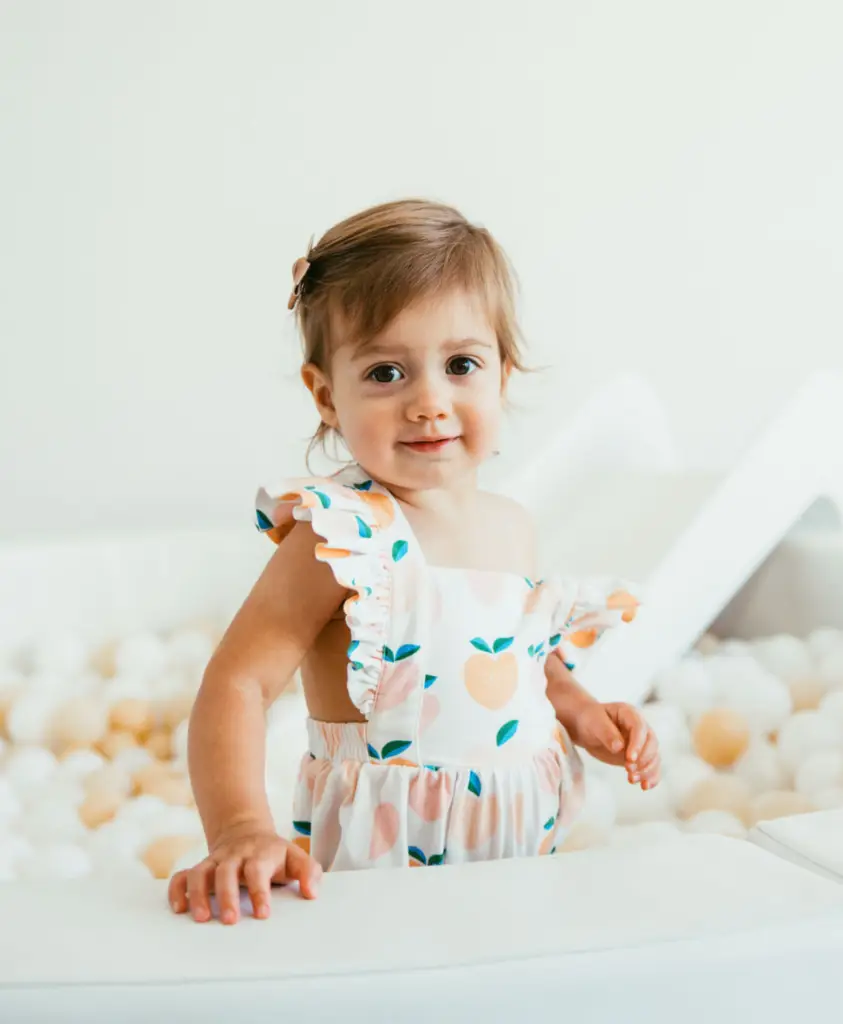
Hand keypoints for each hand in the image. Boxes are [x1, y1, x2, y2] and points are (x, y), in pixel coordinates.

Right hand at [168, 822, 321, 924]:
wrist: (246, 832)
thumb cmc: (274, 854)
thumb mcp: (295, 858)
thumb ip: (309, 872)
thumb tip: (311, 893)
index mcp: (260, 854)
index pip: (258, 870)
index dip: (260, 892)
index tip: (263, 914)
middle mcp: (235, 857)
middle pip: (227, 872)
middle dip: (227, 896)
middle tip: (229, 921)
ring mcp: (215, 861)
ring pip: (201, 872)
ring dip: (198, 894)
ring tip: (200, 918)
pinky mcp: (201, 868)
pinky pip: (183, 876)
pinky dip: (177, 890)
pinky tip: (179, 908)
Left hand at [568, 702, 660, 789]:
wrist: (586, 727)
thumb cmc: (590, 720)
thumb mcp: (594, 723)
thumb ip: (607, 733)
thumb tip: (619, 747)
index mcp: (630, 713)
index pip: (640, 728)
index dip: (637, 744)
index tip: (630, 758)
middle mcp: (640, 727)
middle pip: (652, 743)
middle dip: (643, 759)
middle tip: (628, 769)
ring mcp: (642, 742)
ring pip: (654, 756)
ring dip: (647, 770)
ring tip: (632, 780)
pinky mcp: (639, 756)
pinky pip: (652, 766)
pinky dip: (651, 777)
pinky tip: (645, 786)